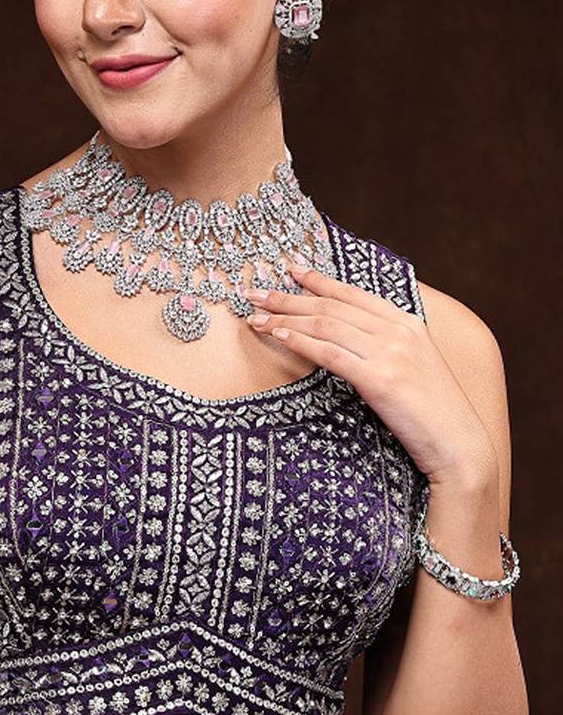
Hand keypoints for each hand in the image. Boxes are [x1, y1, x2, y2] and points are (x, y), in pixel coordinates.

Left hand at [242, 265, 495, 488]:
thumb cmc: (434, 414)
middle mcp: (398, 332)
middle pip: (333, 307)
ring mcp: (390, 354)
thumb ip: (388, 347)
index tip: (291, 269)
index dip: (319, 280)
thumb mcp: (415, 367)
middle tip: (257, 292)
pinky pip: (330, 354)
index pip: (354, 294)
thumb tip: (353, 341)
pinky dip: (300, 341)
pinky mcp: (380, 380)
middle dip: (289, 297)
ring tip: (256, 316)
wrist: (458, 444)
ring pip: (326, 326)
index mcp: (408, 323)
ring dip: (286, 317)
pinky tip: (278, 335)